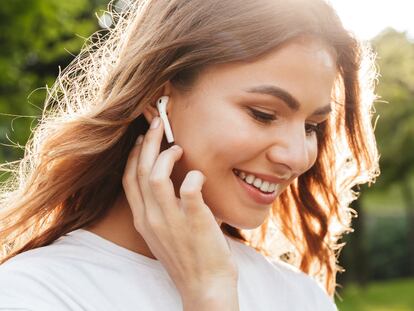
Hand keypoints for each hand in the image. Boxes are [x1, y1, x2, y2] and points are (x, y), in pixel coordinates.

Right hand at [122, 116, 237, 297]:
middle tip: (158, 124)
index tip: (141, 139)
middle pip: (139, 171)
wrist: (205, 287)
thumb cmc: (188, 256)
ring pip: (155, 176)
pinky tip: (199, 175)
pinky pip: (189, 189)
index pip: (128, 179)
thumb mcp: (164, 233)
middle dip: (147, 142)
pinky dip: (193, 176)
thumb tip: (171, 180)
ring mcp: (171, 221)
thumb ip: (161, 208)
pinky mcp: (194, 221)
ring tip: (178, 148)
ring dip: (165, 156)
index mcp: (143, 219)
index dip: (132, 155)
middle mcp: (152, 218)